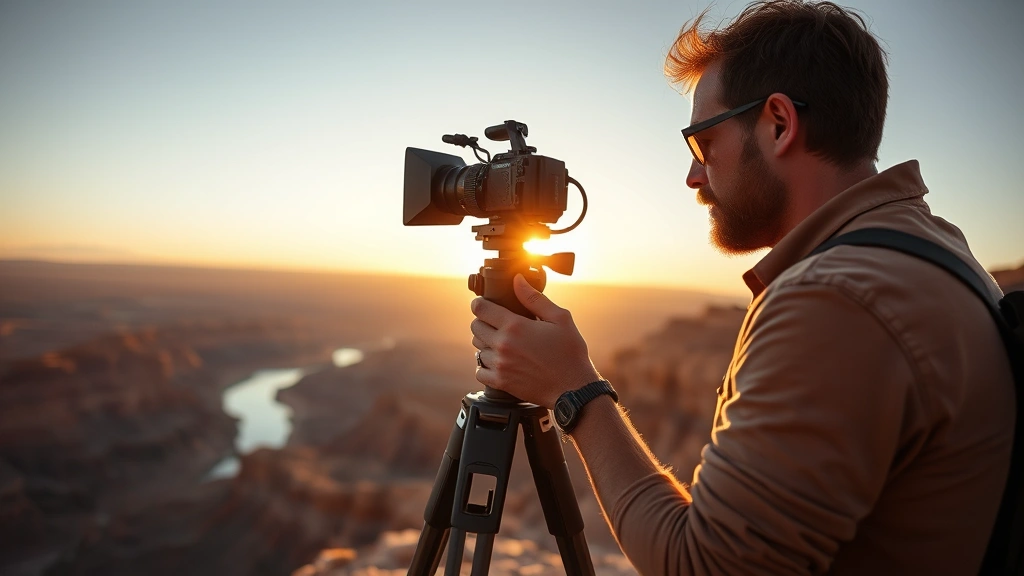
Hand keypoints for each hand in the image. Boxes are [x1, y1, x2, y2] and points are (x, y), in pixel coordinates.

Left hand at [470, 273, 600, 407]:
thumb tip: (517, 280)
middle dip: (483, 322)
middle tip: (496, 324)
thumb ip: (535, 298)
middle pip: (475, 327)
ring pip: (477, 349)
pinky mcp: (501, 382)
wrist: (574, 388)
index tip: (483, 305)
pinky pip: (480, 371)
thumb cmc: (570, 353)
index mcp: (515, 326)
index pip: (480, 309)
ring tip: (502, 345)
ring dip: (486, 345)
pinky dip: (485, 366)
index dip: (480, 304)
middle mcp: (503, 345)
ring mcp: (500, 365)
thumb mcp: (560, 319)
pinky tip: (499, 363)